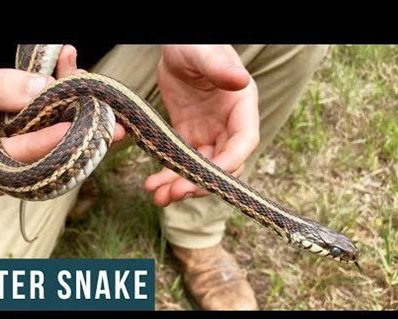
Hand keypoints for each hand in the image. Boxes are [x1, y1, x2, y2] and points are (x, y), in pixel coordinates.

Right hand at [0, 45, 124, 194]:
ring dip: (88, 138)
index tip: (68, 128)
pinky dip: (82, 130)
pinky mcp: (40, 167)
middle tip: (112, 129)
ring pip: (60, 163)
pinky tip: (98, 109)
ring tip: (112, 119)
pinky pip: (65, 153)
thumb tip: (42, 90)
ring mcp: (22, 177)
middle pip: (43, 167)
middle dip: (80, 145)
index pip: (9, 159)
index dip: (40, 144)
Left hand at [144, 45, 259, 206]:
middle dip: (201, 181)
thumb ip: (219, 66)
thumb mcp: (202, 51)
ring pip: (201, 168)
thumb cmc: (194, 42)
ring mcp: (210, 132)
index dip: (230, 161)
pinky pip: (182, 160)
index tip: (206, 175)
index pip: (244, 141)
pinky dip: (169, 174)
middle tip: (175, 193)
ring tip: (158, 196)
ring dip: (182, 185)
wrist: (175, 47)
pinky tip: (154, 184)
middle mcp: (229, 124)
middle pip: (223, 163)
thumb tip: (241, 80)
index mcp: (241, 105)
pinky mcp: (189, 135)